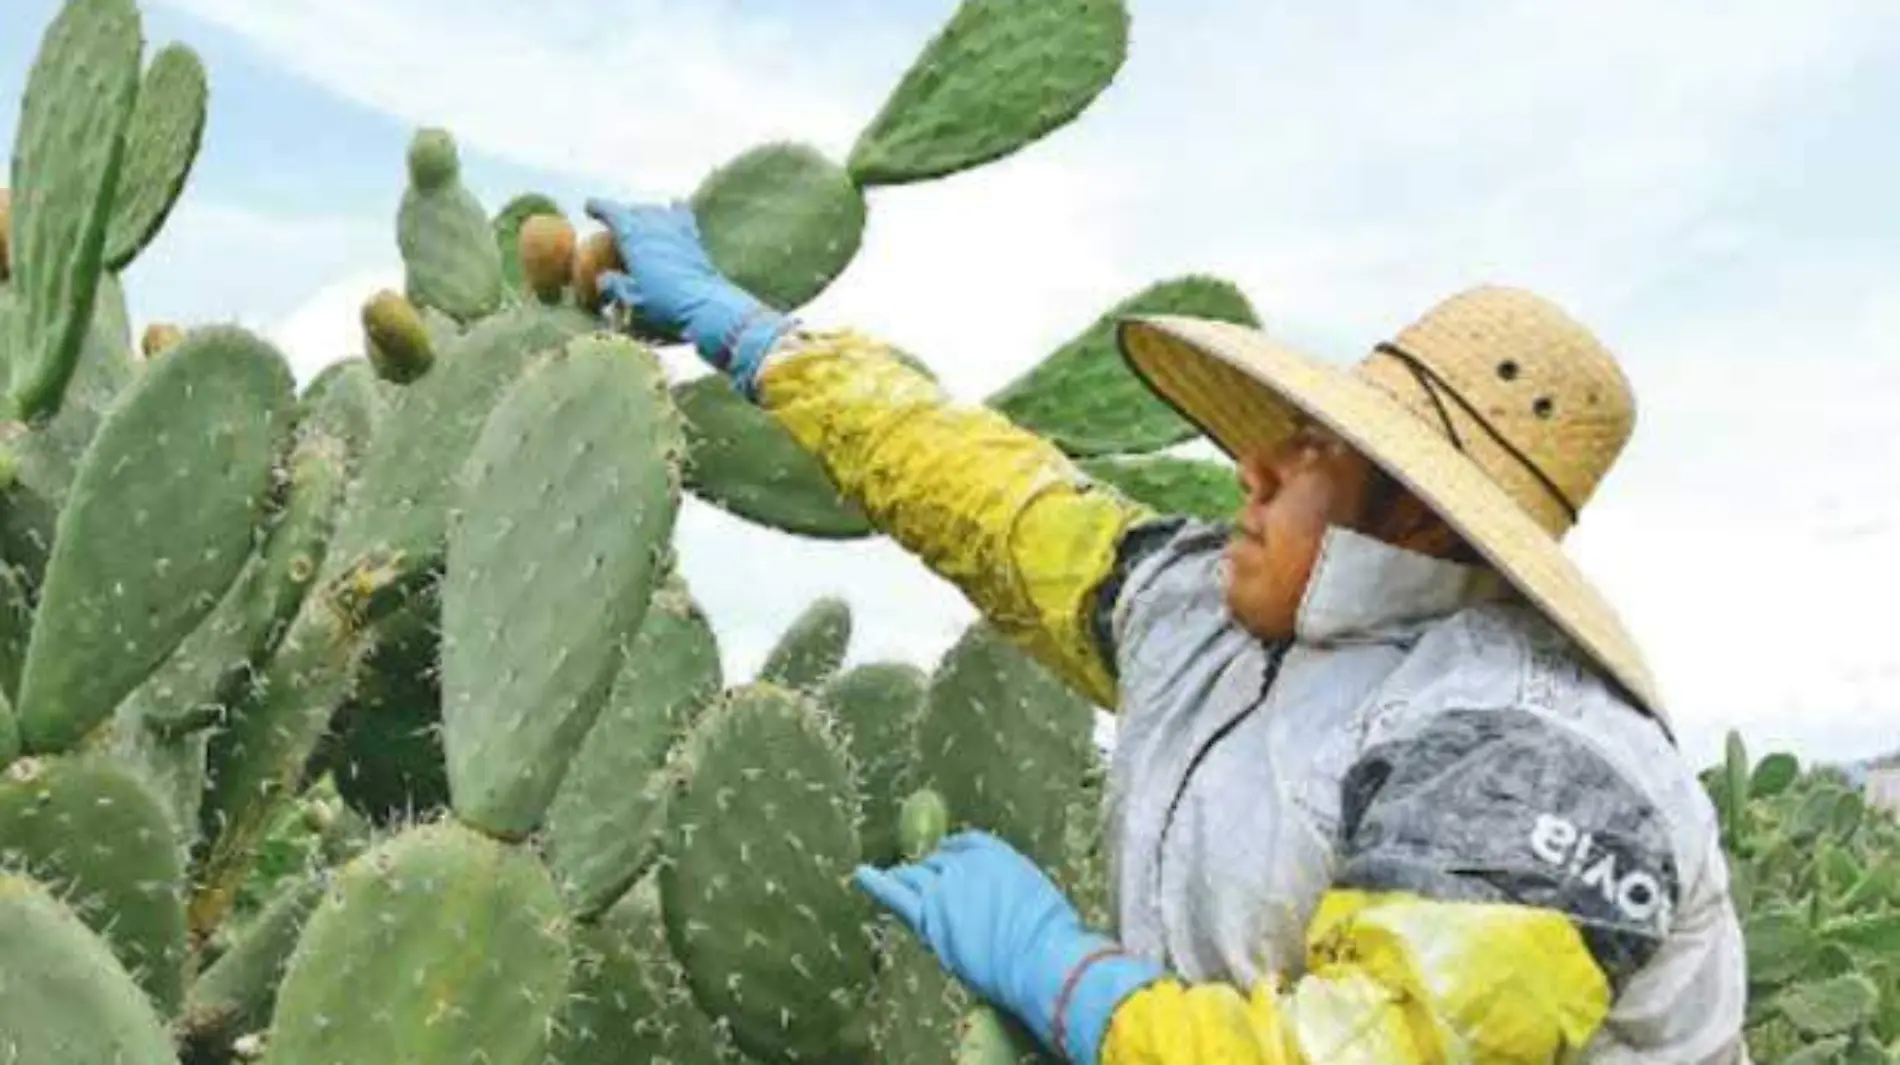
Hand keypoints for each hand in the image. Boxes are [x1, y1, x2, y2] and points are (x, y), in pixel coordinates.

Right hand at [582, 197, 791, 395]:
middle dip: (624, 213)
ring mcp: (678, 230)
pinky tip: (674, 207)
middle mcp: (656, 226)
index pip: (613, 212)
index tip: (589, 207)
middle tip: (614, 222)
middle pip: (636, 210)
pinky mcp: (696, 241)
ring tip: (640, 219)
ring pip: (659, 211)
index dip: (600, 207)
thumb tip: (604, 279)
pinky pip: (683, 217)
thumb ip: (615, 287)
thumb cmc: (666, 306)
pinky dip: (675, 211)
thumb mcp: (632, 302)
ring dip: (647, 213)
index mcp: (635, 236)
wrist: (709, 308)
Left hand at [853, 831, 1161, 1062]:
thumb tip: (1003, 900)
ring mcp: (943, 889)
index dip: (953, 854)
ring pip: (915, 877)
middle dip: (931, 871)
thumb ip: (1010, 887)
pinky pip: (895, 894)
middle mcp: (965, 864)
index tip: (948, 859)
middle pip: (937, 862)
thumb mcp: (1035, 895)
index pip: (964, 844)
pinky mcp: (928, 919)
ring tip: (898, 881)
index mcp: (997, 853)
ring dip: (909, 880)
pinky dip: (876, 883)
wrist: (1041, 958)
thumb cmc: (1052, 936)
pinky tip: (860, 875)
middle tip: (926, 884)